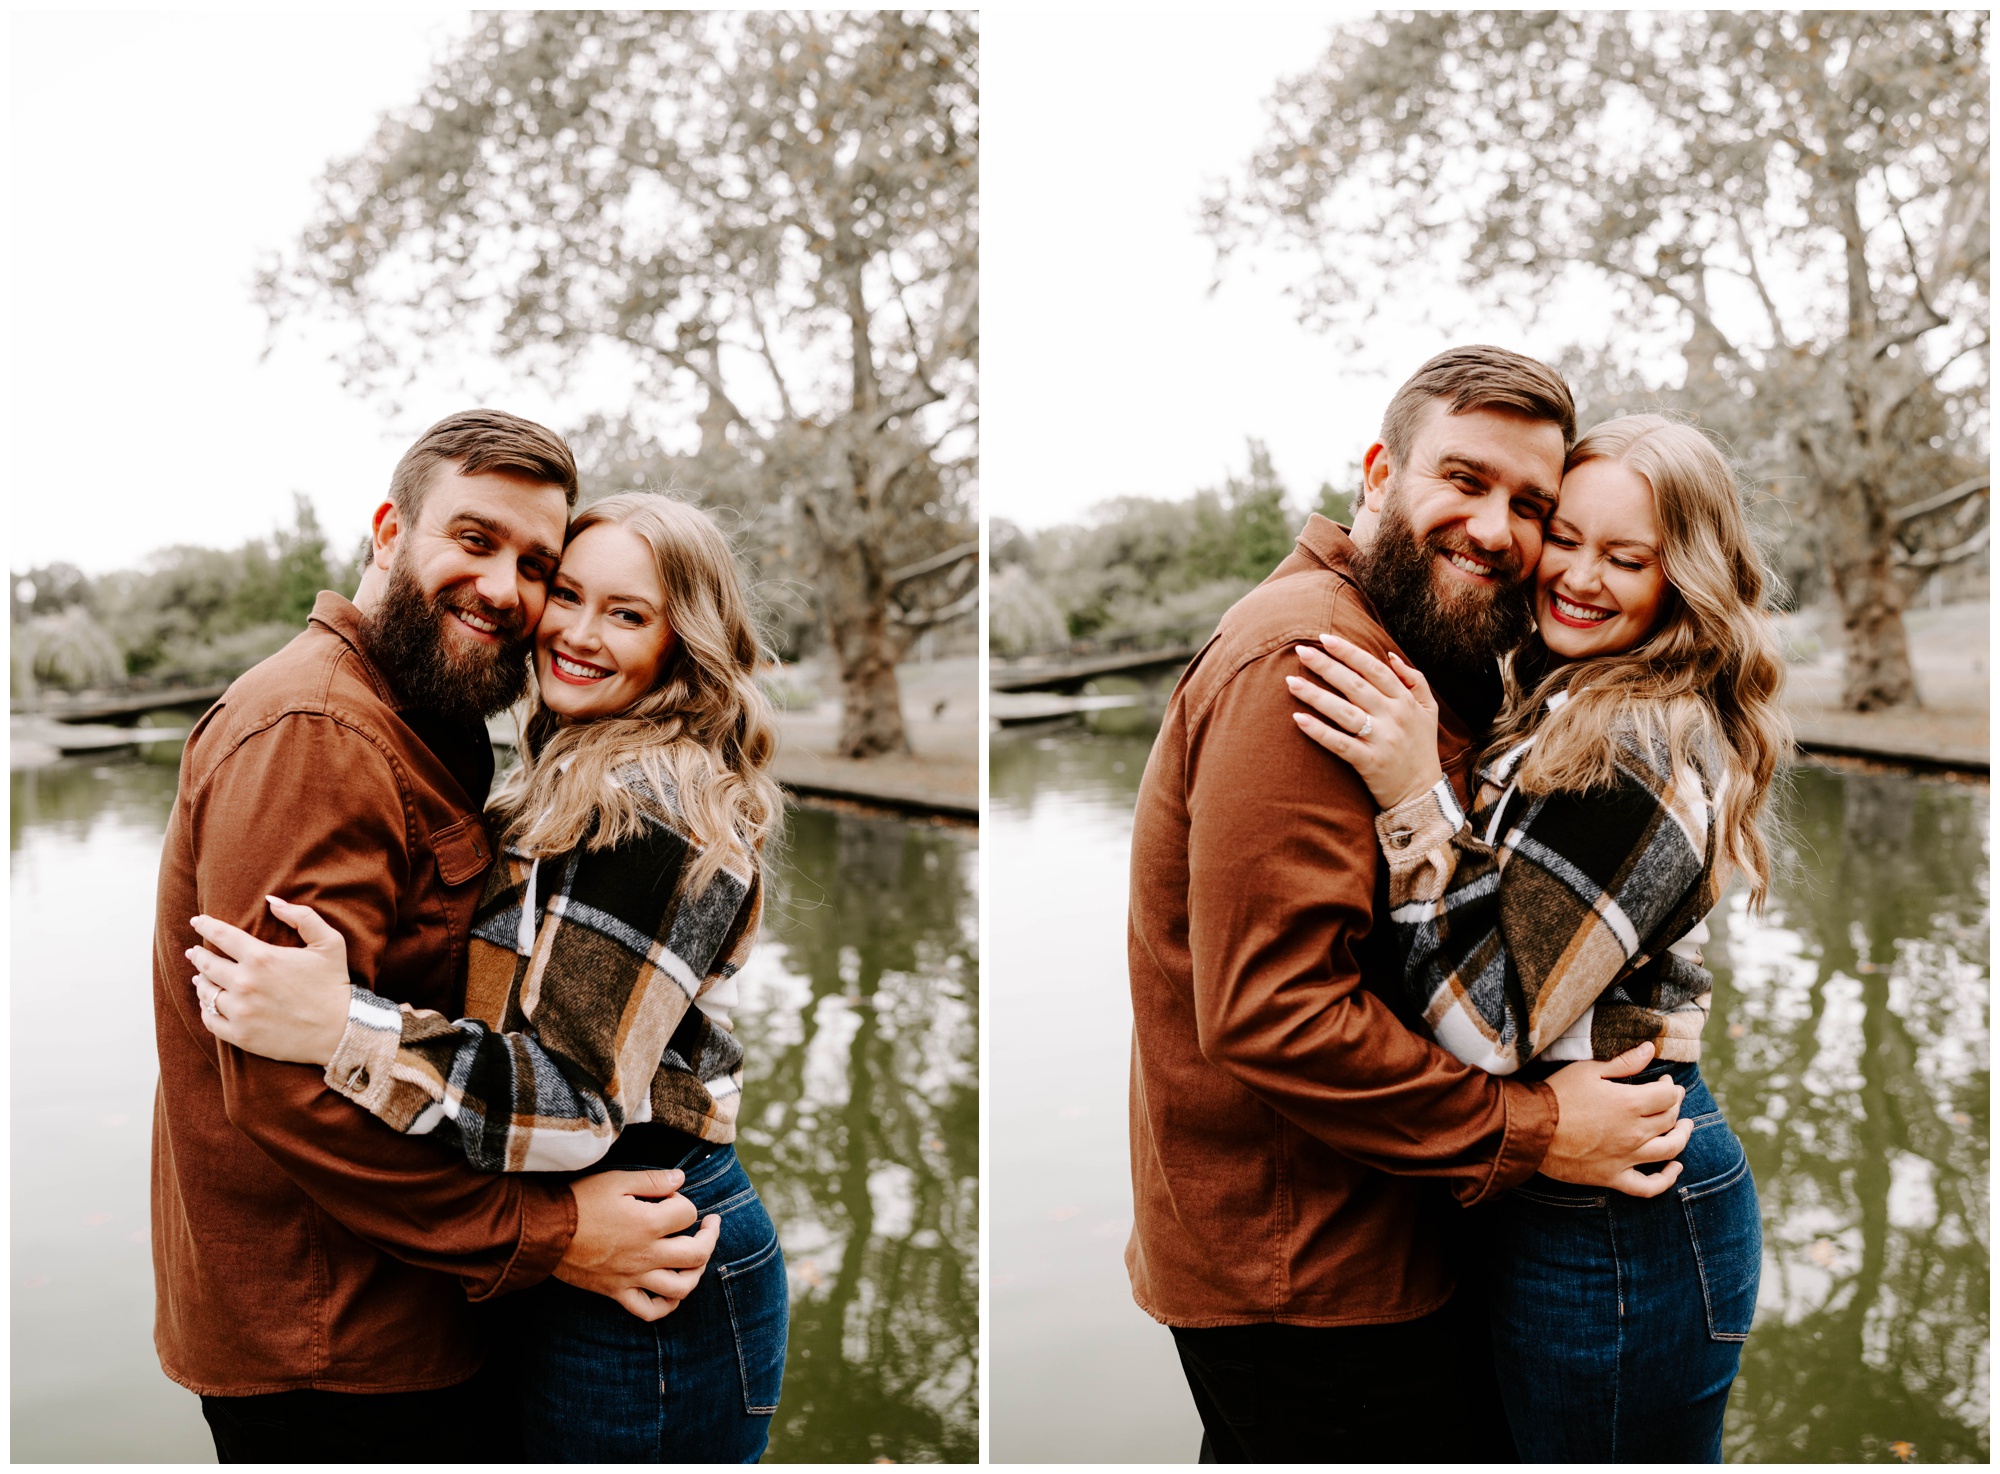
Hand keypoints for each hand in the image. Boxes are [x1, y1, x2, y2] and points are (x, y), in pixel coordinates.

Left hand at [187, 897, 352, 1065]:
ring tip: (200, 978)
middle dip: (198, 954)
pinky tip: (209, 1004)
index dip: (205, 925)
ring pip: (205, 992)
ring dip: (200, 982)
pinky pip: (210, 1020)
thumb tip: (271, 900)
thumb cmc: (334, 984)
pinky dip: (206, 1010)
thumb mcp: (330, 942)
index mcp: (262, 957)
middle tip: (194, 952)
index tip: (197, 921)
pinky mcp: (241, 1035)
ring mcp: (241, 1011)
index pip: (221, 935)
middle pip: (206, 964)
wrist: (341, 1031)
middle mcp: (245, 983)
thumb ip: (302, 916)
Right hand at [558, 1168, 723, 1322]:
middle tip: (710, 1225)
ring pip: (680, 1288)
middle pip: (697, 1254)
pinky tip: (671, 1292)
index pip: (689, 1214)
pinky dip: (667, 1306)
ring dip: (696, 1274)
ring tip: (696, 1259)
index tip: (669, 1197)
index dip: (684, 1202)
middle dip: (710, 1236)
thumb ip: (654, 1180)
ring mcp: (633, 1277)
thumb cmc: (579, 1201)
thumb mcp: (617, 1180)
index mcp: (649, 1223)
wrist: (544, 1232)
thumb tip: (682, 1178)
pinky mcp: (617, 1292)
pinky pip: (649, 1311)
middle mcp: (646, 1254)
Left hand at [1287, 634, 1443, 810]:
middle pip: (1355, 685)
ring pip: (1344, 712)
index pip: (1374, 669)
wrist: (1423, 795)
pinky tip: (1298, 720)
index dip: (1349, 652)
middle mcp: (1395, 717)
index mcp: (1406, 701)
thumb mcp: (1429, 711)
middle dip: (1326, 666)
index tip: (1325, 638)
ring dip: (1315, 695)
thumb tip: (1389, 654)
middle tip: (1300, 650)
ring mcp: (1382, 740)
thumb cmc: (1421, 748)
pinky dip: (1319, 732)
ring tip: (1291, 682)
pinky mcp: (1370, 763)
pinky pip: (1340, 744)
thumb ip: (1414, 680)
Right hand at [1541, 1042, 1692, 1197]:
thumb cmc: (1557, 1095)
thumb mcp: (1588, 1070)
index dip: (1671, 1087)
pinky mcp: (1614, 1176)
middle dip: (1676, 1105)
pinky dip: (1666, 1180)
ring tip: (1685, 1128)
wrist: (1531, 1129)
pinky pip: (1648, 1186)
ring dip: (1682, 1137)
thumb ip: (1623, 1062)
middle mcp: (1635, 1132)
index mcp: (1630, 1103)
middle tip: (1672, 1099)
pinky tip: (1674, 1169)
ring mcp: (1626, 1157)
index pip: (1668, 1096)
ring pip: (1669, 1150)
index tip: (1665, 1083)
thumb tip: (1649, 1049)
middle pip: (1670, 1119)